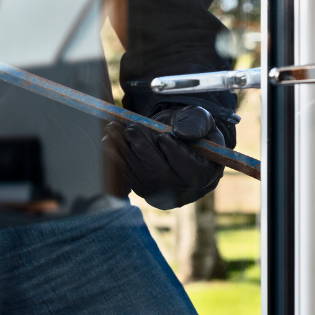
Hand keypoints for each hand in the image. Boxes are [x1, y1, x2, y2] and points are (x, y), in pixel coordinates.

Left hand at [106, 103, 230, 209]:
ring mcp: (164, 195)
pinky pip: (130, 178)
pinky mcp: (146, 193)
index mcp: (205, 173)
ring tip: (113, 129)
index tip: (162, 136)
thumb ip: (196, 123)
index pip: (191, 169)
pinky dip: (117, 159)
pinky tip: (109, 141)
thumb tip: (181, 133)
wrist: (179, 140)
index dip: (175, 154)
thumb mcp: (201, 120)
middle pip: (161, 175)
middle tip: (130, 128)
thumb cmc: (192, 129)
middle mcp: (185, 190)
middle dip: (143, 149)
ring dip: (124, 151)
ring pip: (141, 176)